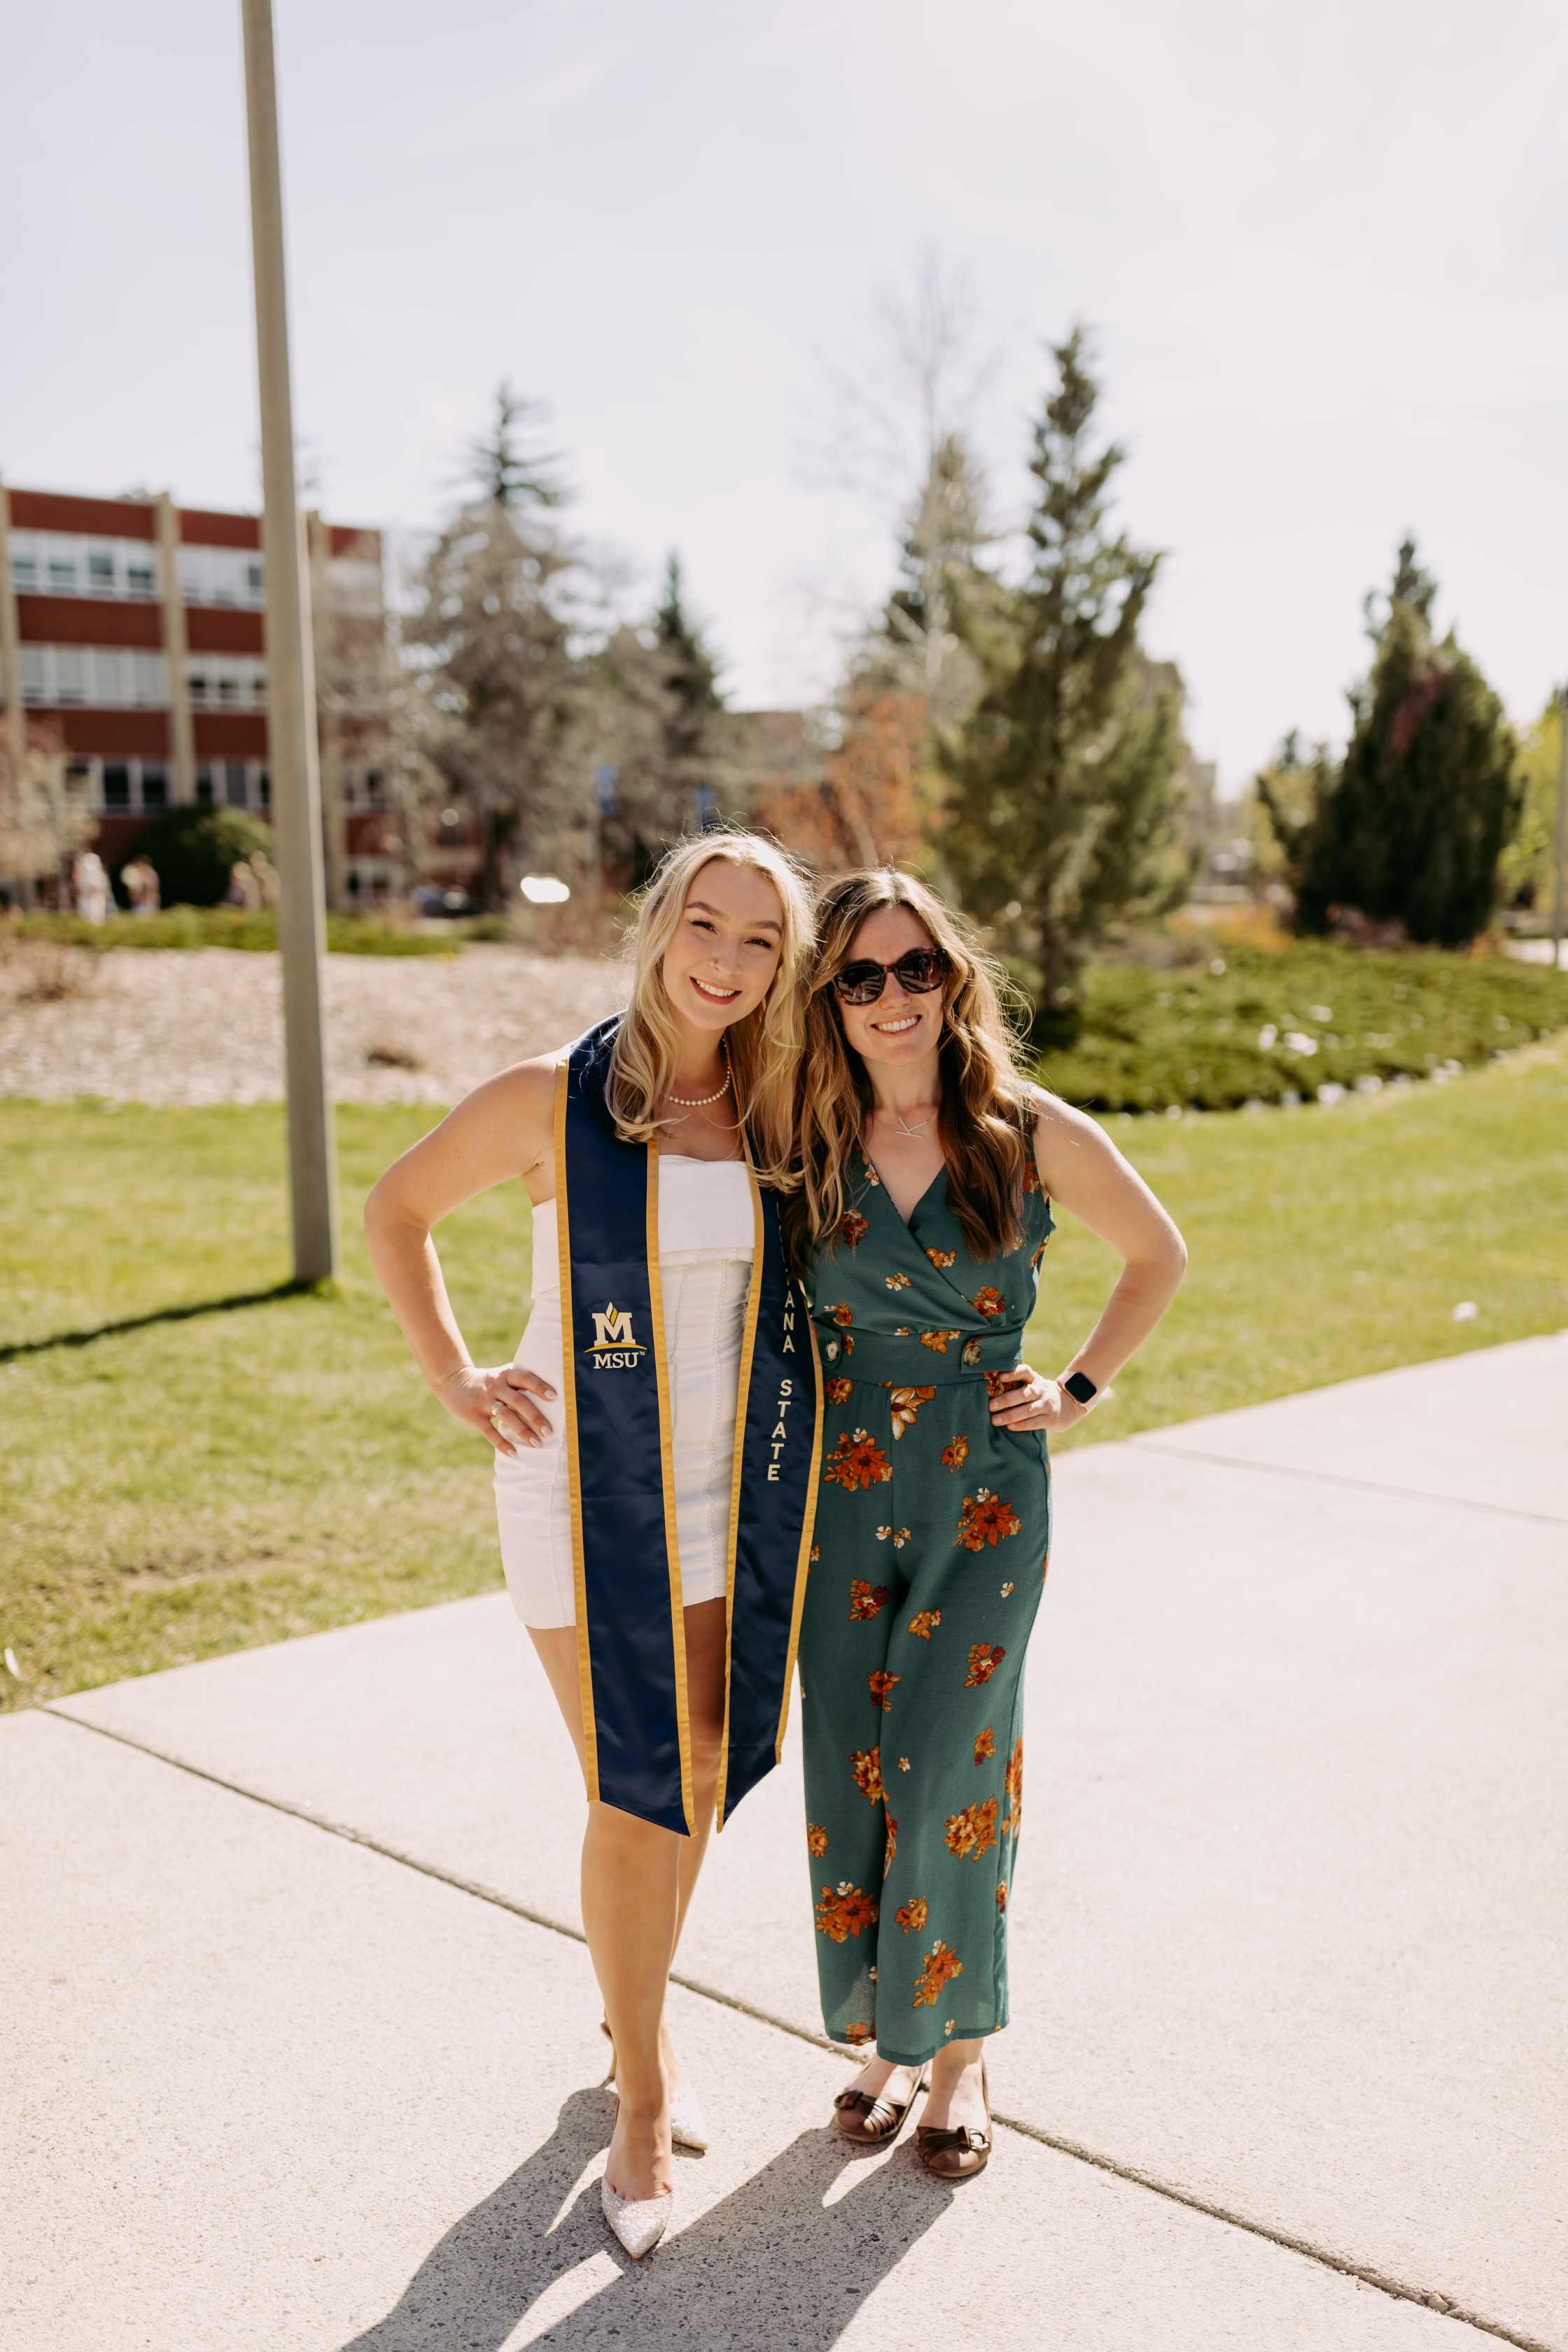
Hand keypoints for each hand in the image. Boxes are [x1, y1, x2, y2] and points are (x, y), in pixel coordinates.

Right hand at [437, 1362, 556, 1454]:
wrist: (452, 1381)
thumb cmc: (486, 1381)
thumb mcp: (501, 1374)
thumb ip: (520, 1380)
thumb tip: (551, 1388)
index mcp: (505, 1375)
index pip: (525, 1378)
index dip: (539, 1386)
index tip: (554, 1396)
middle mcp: (496, 1386)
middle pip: (519, 1401)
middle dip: (536, 1417)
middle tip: (549, 1431)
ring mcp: (483, 1401)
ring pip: (506, 1416)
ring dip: (523, 1431)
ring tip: (537, 1444)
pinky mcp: (473, 1415)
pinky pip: (489, 1431)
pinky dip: (502, 1443)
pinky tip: (514, 1453)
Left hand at [986, 1365, 1085, 1431]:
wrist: (1067, 1404)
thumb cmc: (1038, 1393)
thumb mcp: (1032, 1383)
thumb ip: (1016, 1383)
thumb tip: (988, 1385)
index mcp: (1034, 1378)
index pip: (1025, 1371)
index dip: (1013, 1373)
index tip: (1001, 1377)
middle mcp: (1041, 1390)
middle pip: (1024, 1394)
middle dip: (1007, 1400)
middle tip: (990, 1405)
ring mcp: (1046, 1405)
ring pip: (1028, 1410)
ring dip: (1010, 1415)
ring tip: (995, 1420)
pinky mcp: (1049, 1419)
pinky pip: (1034, 1422)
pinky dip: (1021, 1425)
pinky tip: (1009, 1427)